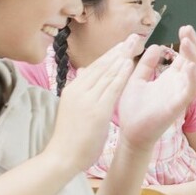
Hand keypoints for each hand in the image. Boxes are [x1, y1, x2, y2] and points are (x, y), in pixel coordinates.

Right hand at [48, 34, 140, 171]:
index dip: (109, 54)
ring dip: (122, 57)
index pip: (93, 67)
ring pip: (107, 73)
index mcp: (72, 89)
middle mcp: (78, 90)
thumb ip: (80, 91)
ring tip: (134, 44)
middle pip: (101, 65)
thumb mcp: (72, 108)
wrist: (61, 157)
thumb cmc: (69, 137)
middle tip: (132, 37)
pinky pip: (111, 88)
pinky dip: (121, 74)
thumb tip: (84, 73)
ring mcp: (87, 99)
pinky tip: (130, 63)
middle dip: (118, 50)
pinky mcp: (96, 110)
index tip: (121, 44)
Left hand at [115, 25, 195, 153]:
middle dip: (192, 44)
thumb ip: (145, 64)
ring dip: (193, 57)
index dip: (186, 42)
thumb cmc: (134, 110)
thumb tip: (153, 46)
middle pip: (193, 61)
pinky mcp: (177, 106)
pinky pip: (189, 91)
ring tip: (188, 42)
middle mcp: (178, 84)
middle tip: (188, 29)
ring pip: (194, 73)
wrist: (130, 133)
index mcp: (170, 78)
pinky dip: (192, 78)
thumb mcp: (136, 80)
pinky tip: (191, 66)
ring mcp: (180, 95)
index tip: (184, 28)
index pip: (184, 57)